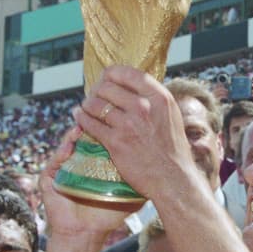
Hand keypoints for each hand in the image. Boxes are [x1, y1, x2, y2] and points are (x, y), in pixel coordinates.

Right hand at [38, 127, 139, 239]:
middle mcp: (78, 160)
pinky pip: (53, 162)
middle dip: (89, 125)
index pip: (100, 137)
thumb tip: (165, 167)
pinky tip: (69, 148)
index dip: (107, 127)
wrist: (85, 233)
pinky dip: (60, 153)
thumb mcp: (128, 194)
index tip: (117, 118)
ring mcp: (62, 167)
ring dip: (73, 135)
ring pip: (67, 144)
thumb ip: (143, 179)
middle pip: (83, 136)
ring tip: (81, 128)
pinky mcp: (48, 179)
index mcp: (94, 161)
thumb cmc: (108, 214)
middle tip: (97, 117)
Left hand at [73, 66, 197, 203]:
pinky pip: (90, 124)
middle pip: (107, 87)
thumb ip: (152, 99)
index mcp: (159, 97)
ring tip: (85, 108)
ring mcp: (128, 125)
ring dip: (87, 105)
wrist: (172, 178)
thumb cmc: (172, 149)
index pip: (127, 73)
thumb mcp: (170, 115)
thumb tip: (130, 86)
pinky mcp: (115, 142)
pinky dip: (81, 119)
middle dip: (96, 90)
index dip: (111, 74)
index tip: (106, 79)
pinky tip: (80, 118)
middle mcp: (143, 107)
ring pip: (95, 104)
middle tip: (94, 97)